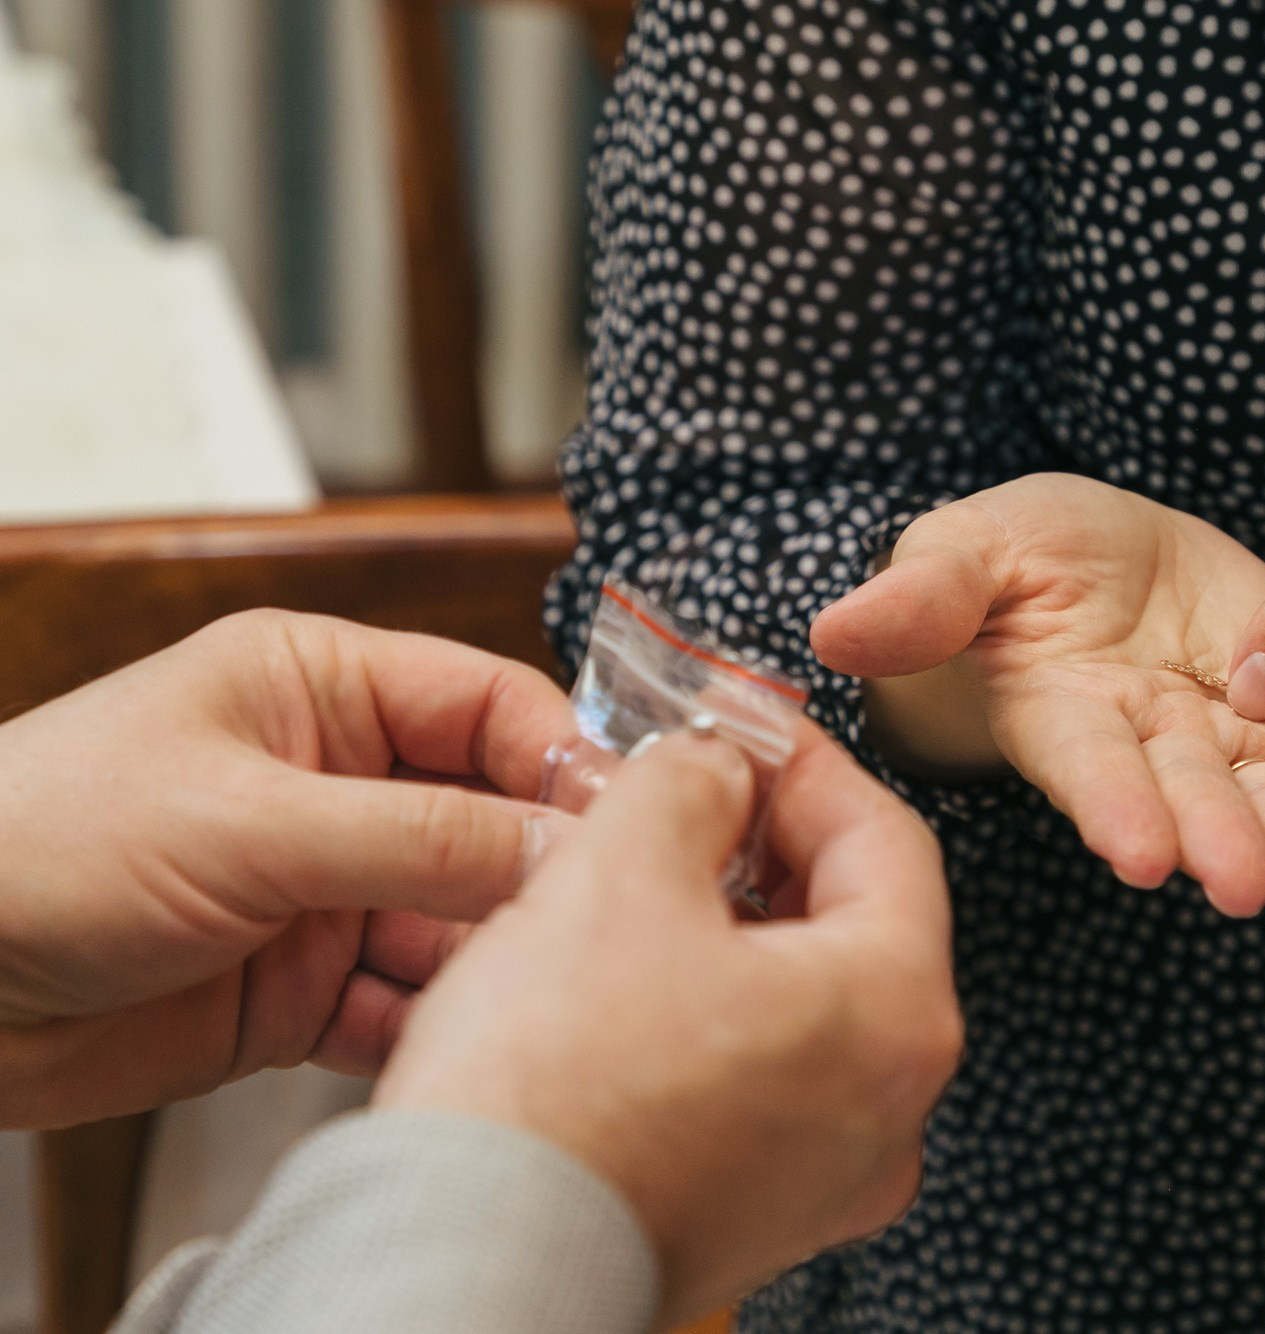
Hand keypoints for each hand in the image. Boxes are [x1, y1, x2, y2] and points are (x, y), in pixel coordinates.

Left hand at [0, 611, 572, 1127]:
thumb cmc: (41, 843)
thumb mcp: (248, 822)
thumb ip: (417, 837)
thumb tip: (565, 844)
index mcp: (322, 688)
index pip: (491, 705)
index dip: (565, 762)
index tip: (631, 824)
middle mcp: (338, 782)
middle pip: (491, 820)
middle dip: (538, 875)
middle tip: (596, 929)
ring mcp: (324, 887)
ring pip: (460, 922)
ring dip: (490, 964)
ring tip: (527, 1002)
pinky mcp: (303, 985)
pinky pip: (403, 1004)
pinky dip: (430, 1029)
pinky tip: (453, 1051)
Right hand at [374, 724, 960, 1328]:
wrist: (471, 1266)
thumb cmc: (552, 1093)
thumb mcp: (620, 869)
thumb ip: (691, 782)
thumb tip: (713, 766)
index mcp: (896, 1011)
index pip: (885, 835)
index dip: (803, 761)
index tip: (743, 724)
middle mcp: (889, 1107)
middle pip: (850, 923)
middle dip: (762, 842)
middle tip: (687, 788)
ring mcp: (829, 1175)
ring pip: (798, 1004)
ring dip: (727, 926)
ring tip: (637, 877)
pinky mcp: (758, 1217)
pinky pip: (756, 1081)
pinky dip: (706, 1013)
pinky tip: (624, 983)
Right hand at [810, 473, 1264, 927]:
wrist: (1092, 555)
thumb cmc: (1007, 558)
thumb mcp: (963, 554)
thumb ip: (922, 596)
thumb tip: (834, 632)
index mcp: (1059, 711)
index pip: (1087, 764)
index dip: (1113, 804)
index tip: (1141, 852)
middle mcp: (1140, 741)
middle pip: (1185, 795)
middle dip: (1219, 840)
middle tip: (1252, 890)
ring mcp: (1214, 732)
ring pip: (1262, 792)